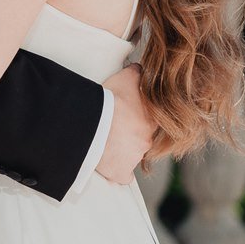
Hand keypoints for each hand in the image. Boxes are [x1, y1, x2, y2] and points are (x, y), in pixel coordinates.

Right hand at [96, 64, 155, 183]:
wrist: (94, 123)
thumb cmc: (109, 100)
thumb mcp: (125, 78)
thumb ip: (137, 73)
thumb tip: (141, 68)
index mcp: (150, 120)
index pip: (150, 121)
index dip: (138, 118)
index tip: (127, 116)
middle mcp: (147, 140)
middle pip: (142, 139)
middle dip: (131, 135)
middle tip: (115, 129)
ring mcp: (135, 158)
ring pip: (132, 156)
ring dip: (123, 151)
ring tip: (107, 143)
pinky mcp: (121, 172)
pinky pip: (123, 176)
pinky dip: (118, 172)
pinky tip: (110, 165)